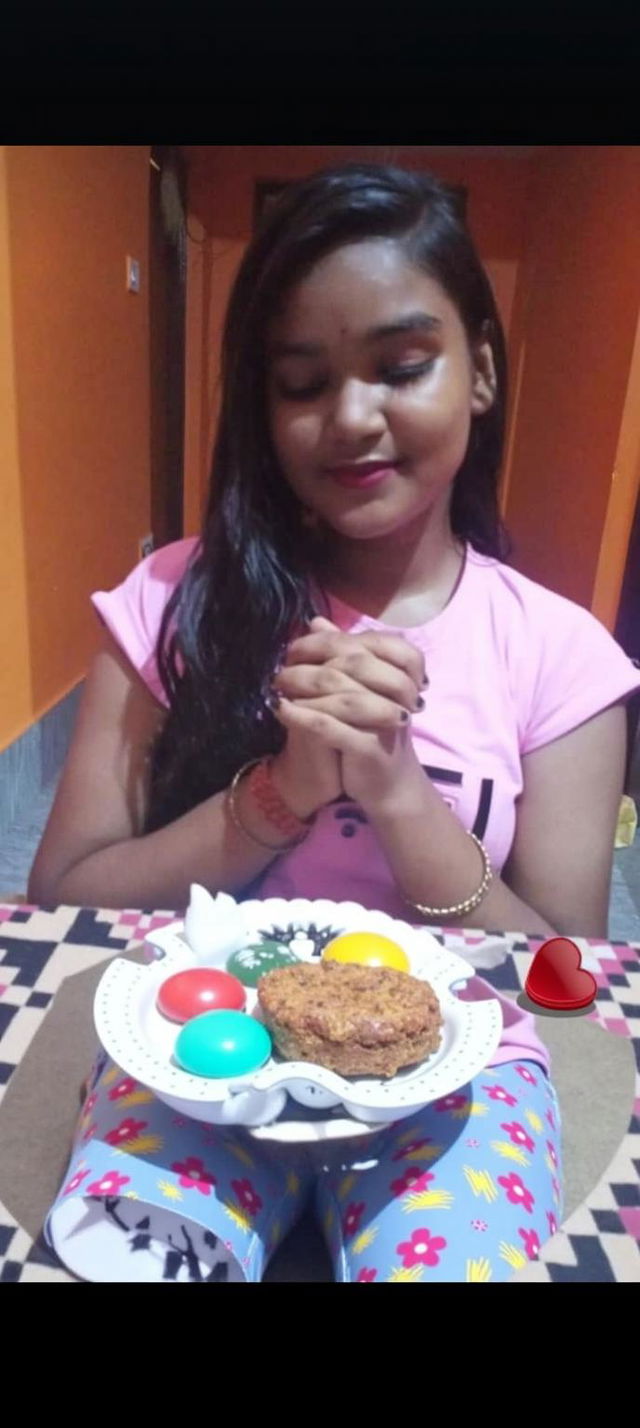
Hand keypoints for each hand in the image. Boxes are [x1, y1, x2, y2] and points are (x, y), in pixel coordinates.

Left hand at [272, 617, 427, 809]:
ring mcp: (387, 721)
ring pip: (343, 695)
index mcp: (400, 674)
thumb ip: (341, 655)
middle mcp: (399, 694)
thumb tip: (316, 622)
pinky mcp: (371, 749)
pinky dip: (304, 716)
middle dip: (312, 660)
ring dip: (304, 687)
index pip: (366, 642)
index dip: (326, 640)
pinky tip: (282, 711)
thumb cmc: (373, 732)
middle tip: (282, 664)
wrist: (390, 785)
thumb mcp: (358, 690)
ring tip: (277, 686)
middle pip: (354, 663)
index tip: (294, 647)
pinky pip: (332, 728)